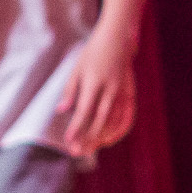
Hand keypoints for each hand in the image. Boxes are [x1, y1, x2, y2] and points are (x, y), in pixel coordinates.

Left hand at [57, 29, 137, 154]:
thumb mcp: (76, 70)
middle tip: (76, 152)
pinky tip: (109, 141)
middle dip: (88, 137)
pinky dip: (119, 130)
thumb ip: (69, 91)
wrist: (118, 40)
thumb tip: (61, 111)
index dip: (76, 126)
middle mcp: (110, 88)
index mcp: (93, 81)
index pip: (84, 109)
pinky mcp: (131, 93)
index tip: (68, 140)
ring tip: (89, 150)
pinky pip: (127, 116)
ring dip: (102, 137)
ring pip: (114, 120)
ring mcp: (123, 91)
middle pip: (100, 119)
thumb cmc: (92, 54)